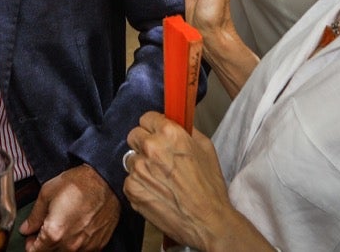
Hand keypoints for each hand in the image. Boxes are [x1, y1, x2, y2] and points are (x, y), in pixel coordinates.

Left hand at [20, 164, 118, 251]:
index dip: (31, 245)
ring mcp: (86, 247)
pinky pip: (82, 251)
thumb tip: (26, 228)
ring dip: (60, 246)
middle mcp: (70, 245)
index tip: (31, 239)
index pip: (36, 251)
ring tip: (61, 229)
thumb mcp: (47, 193)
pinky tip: (75, 230)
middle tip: (43, 232)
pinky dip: (76, 245)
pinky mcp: (98, 245)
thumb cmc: (79, 183)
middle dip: (44, 245)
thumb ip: (35, 216)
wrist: (106, 181)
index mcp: (54, 232)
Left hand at [124, 113, 262, 250]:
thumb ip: (186, 131)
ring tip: (159, 179)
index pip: (147, 118)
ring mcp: (138, 169)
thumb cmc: (210, 187)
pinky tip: (156, 192)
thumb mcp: (205, 148)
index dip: (153, 127)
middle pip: (134, 135)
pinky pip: (129, 180)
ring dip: (141, 165)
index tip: (157, 135)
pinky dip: (140, 185)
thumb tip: (175, 123)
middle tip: (158, 158)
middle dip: (144, 144)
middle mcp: (150, 148)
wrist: (208, 221)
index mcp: (169, 133)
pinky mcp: (132, 189)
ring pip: (131, 159)